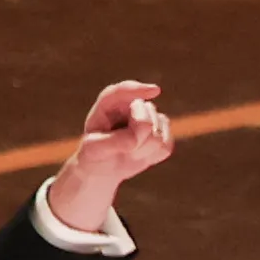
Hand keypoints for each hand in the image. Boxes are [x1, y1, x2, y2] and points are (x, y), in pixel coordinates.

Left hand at [45, 81, 173, 231]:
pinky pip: (167, 143)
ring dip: (145, 145)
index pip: (118, 94)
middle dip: (138, 128)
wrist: (101, 170)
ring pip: (159, 127)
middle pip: (144, 112)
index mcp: (106, 108)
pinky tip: (142, 156)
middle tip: (124, 145)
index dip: (134, 89)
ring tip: (128, 152)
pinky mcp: (159, 136)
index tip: (152, 90)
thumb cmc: (92, 156)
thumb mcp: (94, 151)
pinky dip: (156, 153)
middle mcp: (128, 109)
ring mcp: (146, 120)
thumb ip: (116, 142)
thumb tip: (139, 135)